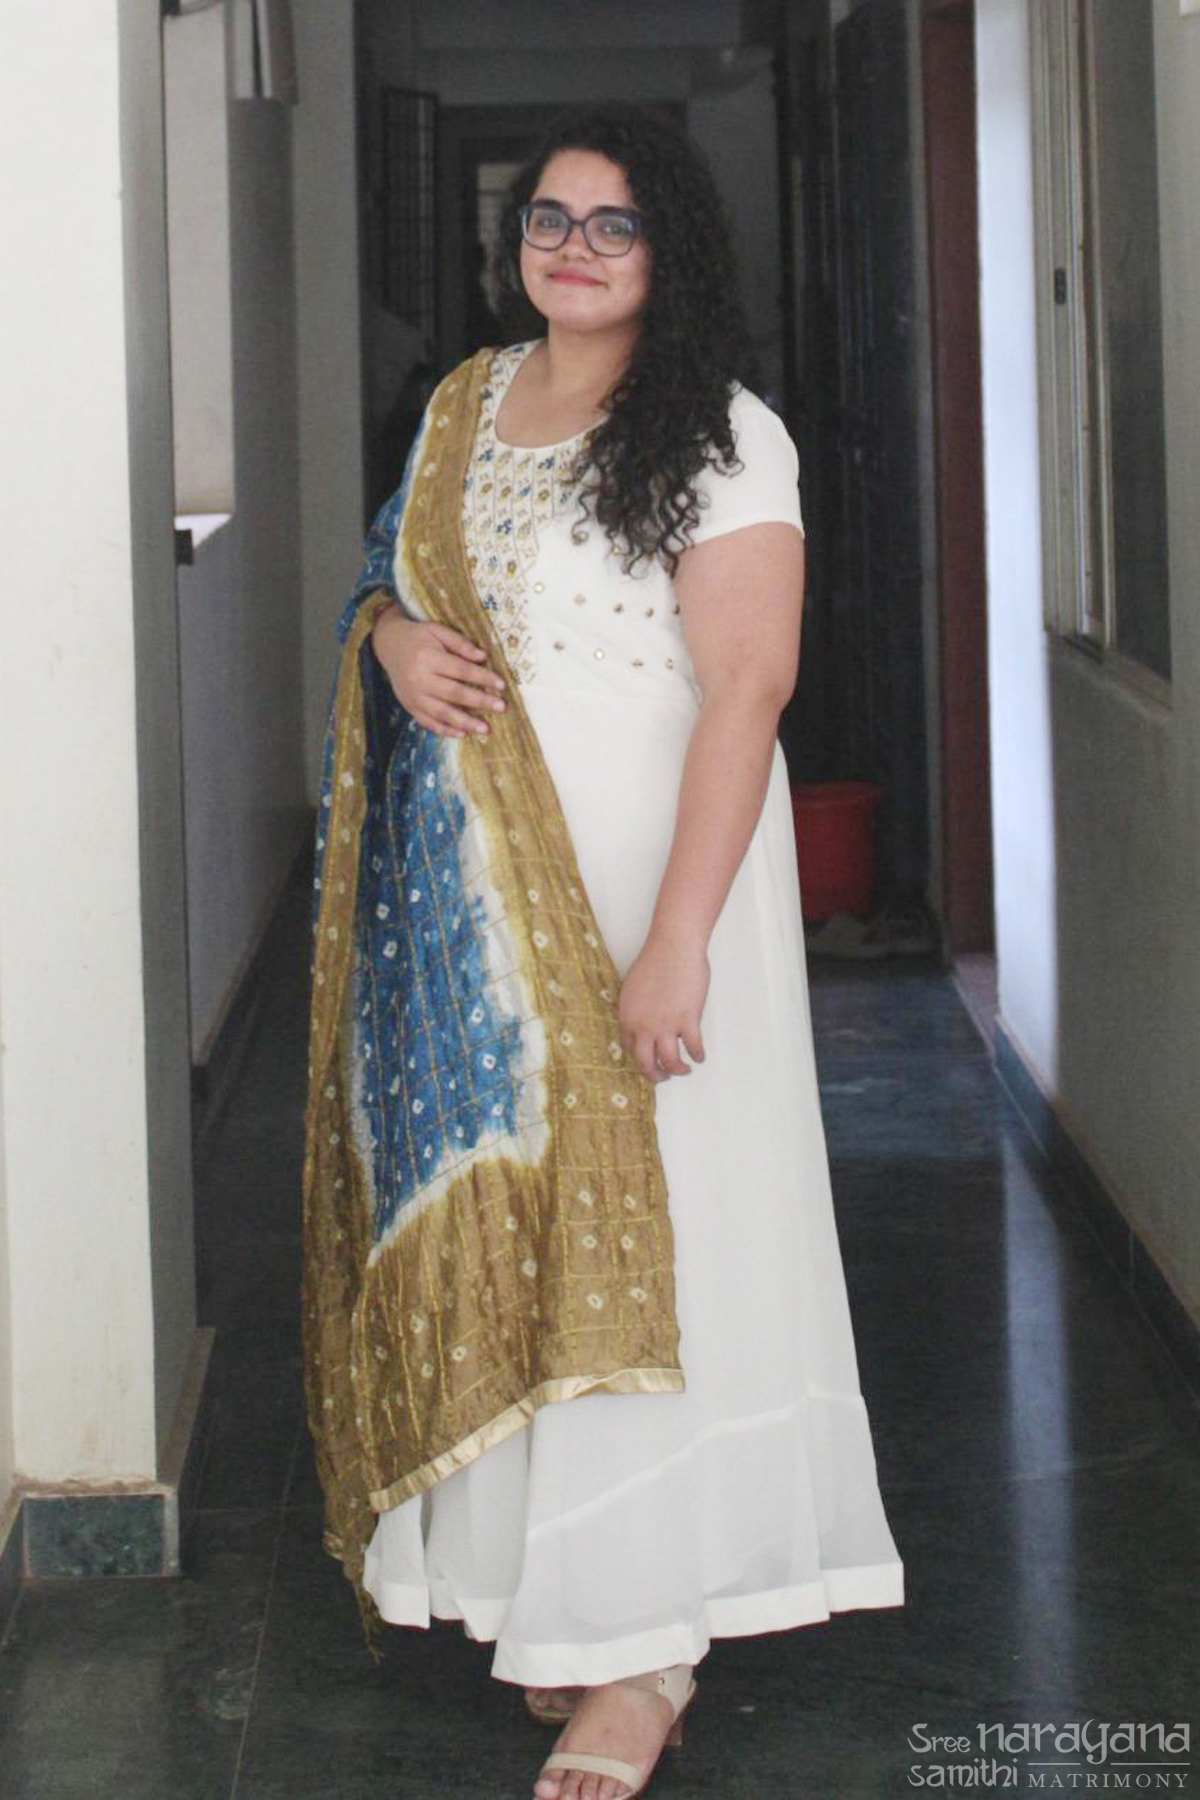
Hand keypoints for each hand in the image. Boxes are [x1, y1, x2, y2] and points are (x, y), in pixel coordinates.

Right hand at [370, 606, 505, 736]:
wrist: (388, 644)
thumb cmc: (418, 636)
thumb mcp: (437, 630)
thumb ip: (459, 643)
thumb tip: (483, 656)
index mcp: (428, 658)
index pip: (461, 670)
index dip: (482, 677)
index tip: (501, 685)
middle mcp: (419, 679)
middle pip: (454, 693)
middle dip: (479, 701)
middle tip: (501, 707)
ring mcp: (413, 696)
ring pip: (442, 712)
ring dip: (465, 722)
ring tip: (485, 729)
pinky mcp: (409, 706)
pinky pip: (428, 722)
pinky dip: (444, 730)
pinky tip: (462, 734)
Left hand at [617, 929, 708, 1082]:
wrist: (673, 947)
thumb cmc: (655, 960)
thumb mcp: (633, 987)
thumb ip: (636, 1008)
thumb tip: (643, 1021)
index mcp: (627, 1017)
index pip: (630, 1049)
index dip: (640, 1057)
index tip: (648, 1060)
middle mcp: (643, 1026)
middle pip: (646, 1063)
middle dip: (655, 1075)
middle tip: (663, 1077)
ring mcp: (666, 1026)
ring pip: (670, 1062)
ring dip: (678, 1070)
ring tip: (684, 1070)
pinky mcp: (687, 1021)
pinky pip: (693, 1048)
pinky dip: (698, 1055)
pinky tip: (700, 1056)